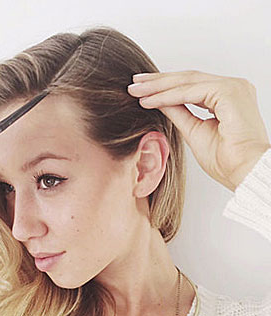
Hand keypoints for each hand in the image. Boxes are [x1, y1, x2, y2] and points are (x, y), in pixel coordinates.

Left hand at [127, 70, 270, 191]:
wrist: (245, 172)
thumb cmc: (227, 160)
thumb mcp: (193, 131)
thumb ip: (178, 113)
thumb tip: (159, 101)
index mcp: (226, 97)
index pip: (191, 86)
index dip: (164, 87)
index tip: (142, 90)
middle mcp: (232, 87)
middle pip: (188, 79)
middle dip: (157, 81)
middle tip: (134, 83)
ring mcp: (233, 87)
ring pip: (187, 82)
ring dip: (158, 86)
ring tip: (135, 91)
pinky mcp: (229, 92)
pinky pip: (191, 92)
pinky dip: (168, 96)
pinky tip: (149, 101)